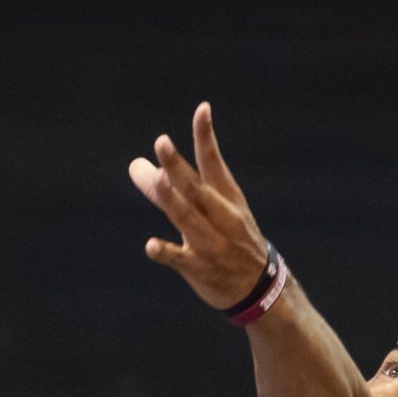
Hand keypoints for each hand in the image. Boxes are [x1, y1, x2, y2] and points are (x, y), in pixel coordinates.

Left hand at [128, 102, 269, 309]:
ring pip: (188, 218)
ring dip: (172, 199)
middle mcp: (220, 216)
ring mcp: (211, 243)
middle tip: (161, 142)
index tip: (202, 108)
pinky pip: (181, 259)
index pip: (214, 162)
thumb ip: (168, 189)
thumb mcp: (209, 211)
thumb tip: (136, 165)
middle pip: (196, 188)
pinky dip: (167, 252)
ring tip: (158, 180)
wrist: (261, 287)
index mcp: (226, 197)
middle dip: (178, 166)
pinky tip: (151, 246)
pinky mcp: (200, 268)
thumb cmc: (230, 238)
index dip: (206, 136)